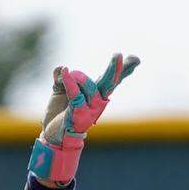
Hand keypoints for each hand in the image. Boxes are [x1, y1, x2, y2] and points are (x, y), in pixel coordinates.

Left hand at [28, 53, 139, 184]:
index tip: (135, 60)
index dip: (125, 70)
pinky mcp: (79, 115)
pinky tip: (65, 72)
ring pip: (89, 86)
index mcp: (97, 94)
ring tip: (65, 73)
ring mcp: (90, 110)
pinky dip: (69, 82)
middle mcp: (98, 103)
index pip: (113, 80)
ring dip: (75, 78)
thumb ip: (60, 77)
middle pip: (109, 83)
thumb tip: (61, 68)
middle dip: (114, 69)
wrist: (52, 134)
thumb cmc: (59, 112)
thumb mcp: (59, 90)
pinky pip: (75, 94)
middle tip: (117, 55)